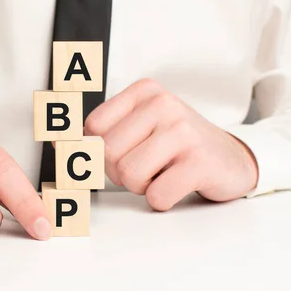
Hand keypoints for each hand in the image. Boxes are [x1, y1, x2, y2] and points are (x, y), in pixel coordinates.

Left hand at [85, 79, 258, 209]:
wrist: (231, 158)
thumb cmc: (178, 146)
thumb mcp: (140, 128)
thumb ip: (101, 135)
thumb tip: (59, 146)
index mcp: (144, 92)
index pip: (93, 128)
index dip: (101, 151)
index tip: (126, 151)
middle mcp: (163, 104)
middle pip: (107, 154)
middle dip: (122, 171)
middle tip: (149, 165)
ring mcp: (183, 131)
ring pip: (129, 175)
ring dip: (142, 186)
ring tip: (164, 172)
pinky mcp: (199, 161)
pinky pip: (156, 195)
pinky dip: (162, 199)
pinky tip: (179, 183)